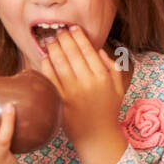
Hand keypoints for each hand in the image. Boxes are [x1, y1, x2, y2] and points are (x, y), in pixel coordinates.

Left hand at [37, 26, 125, 146]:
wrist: (97, 135)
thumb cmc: (108, 110)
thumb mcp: (118, 87)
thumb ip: (113, 67)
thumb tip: (98, 50)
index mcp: (102, 77)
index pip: (88, 50)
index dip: (79, 36)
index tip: (73, 28)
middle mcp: (87, 82)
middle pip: (72, 53)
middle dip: (64, 38)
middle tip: (59, 30)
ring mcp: (72, 91)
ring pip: (59, 62)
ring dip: (53, 48)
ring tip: (51, 40)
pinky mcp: (59, 99)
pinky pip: (50, 77)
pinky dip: (46, 64)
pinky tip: (45, 57)